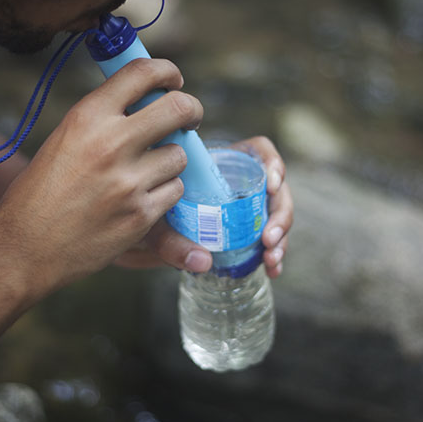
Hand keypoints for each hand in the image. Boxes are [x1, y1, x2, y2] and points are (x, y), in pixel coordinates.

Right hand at [0, 58, 202, 294]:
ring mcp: (128, 182)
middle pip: (178, 108)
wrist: (25, 248)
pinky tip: (142, 199)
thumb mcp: (64, 139)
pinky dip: (164, 193)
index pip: (142, 73)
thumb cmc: (40, 193)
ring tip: (147, 172)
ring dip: (170, 161)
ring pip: (179, 155)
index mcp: (87, 117)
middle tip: (189, 118)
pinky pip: (174, 191)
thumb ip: (103, 119)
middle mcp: (110, 144)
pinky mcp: (141, 215)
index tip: (174, 81)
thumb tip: (147, 101)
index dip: (167, 72)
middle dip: (191, 110)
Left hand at [114, 136, 292, 278]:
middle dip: (280, 214)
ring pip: (278, 215)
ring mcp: (248, 206)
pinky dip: (275, 255)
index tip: (271, 186)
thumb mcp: (154, 221)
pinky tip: (272, 270)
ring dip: (281, 237)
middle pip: (276, 188)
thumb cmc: (148, 210)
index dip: (272, 164)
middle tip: (268, 238)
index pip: (259, 151)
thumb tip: (202, 262)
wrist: (140, 226)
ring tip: (270, 259)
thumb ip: (169, 239)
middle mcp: (241, 182)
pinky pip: (271, 239)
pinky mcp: (249, 230)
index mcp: (224, 164)